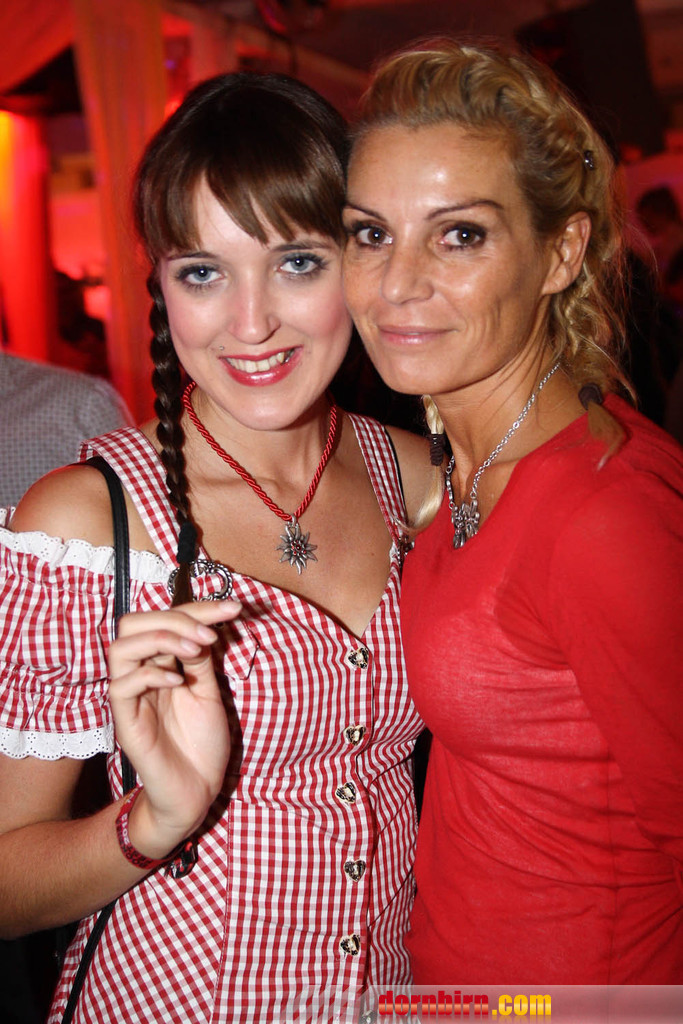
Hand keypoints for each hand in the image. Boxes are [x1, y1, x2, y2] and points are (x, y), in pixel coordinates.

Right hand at [108, 599, 240, 856]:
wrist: (196, 791)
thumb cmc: (201, 743)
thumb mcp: (208, 691)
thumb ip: (200, 659)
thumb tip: (204, 625)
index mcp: (161, 663)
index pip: (167, 619)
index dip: (199, 607)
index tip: (234, 608)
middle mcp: (141, 674)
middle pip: (133, 623)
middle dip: (174, 617)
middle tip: (209, 633)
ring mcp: (131, 697)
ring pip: (121, 647)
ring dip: (161, 639)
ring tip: (196, 649)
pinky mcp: (126, 721)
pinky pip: (122, 686)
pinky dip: (151, 674)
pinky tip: (179, 681)